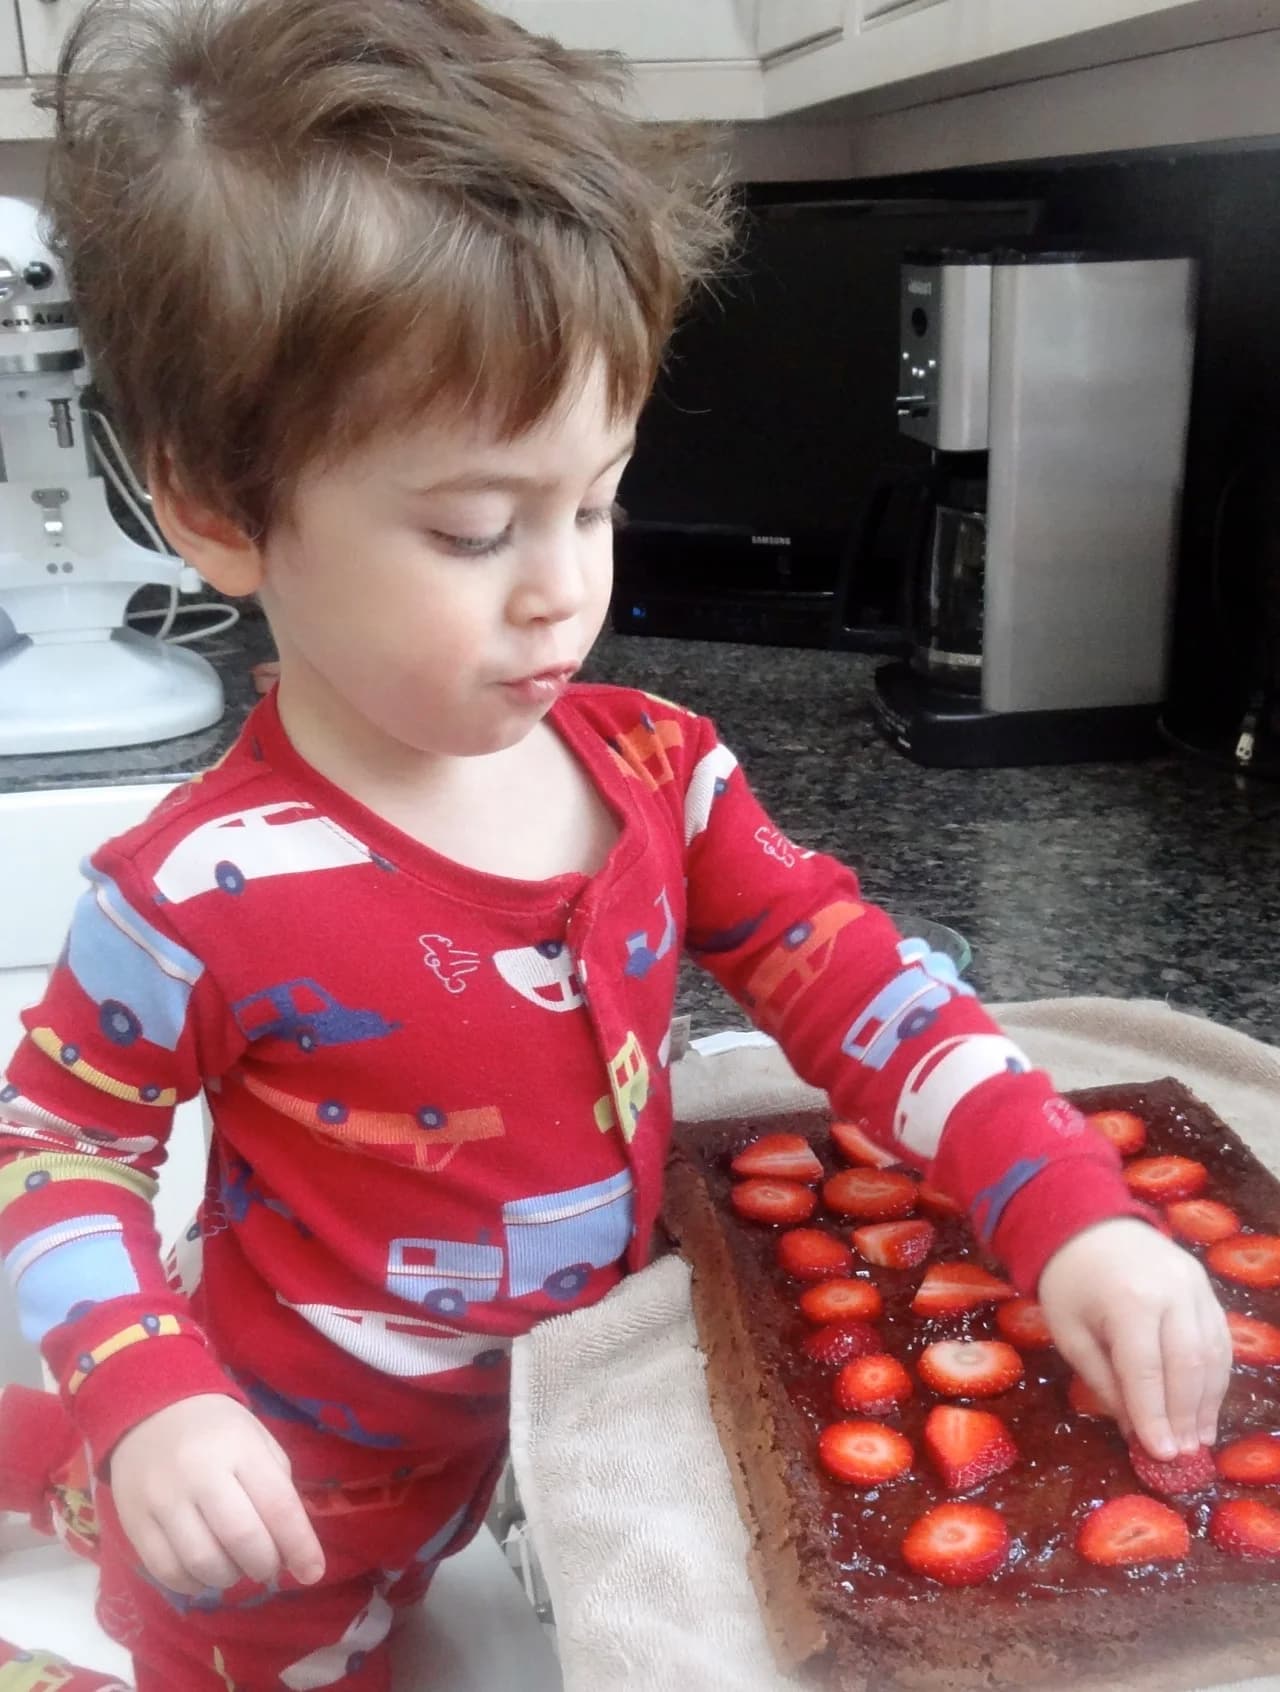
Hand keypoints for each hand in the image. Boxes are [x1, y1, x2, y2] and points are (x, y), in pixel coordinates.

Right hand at [109, 1394, 324, 1595]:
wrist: (149, 1411)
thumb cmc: (216, 1431)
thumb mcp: (256, 1442)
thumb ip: (277, 1488)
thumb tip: (292, 1549)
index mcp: (240, 1448)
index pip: (277, 1505)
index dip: (300, 1546)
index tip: (313, 1572)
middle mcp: (199, 1473)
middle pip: (241, 1538)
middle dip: (264, 1564)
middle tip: (268, 1566)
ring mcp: (162, 1499)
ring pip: (203, 1562)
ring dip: (230, 1577)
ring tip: (236, 1566)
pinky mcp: (134, 1522)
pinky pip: (167, 1571)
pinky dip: (193, 1584)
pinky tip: (204, 1573)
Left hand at [1038, 1218, 1231, 1460]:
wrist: (1088, 1224)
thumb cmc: (1070, 1282)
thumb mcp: (1069, 1333)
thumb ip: (1102, 1381)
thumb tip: (1135, 1432)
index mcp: (1128, 1299)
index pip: (1146, 1368)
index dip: (1154, 1415)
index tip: (1160, 1454)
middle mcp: (1171, 1290)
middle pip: (1187, 1364)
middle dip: (1185, 1415)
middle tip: (1182, 1455)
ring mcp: (1195, 1285)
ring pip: (1213, 1354)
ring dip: (1208, 1403)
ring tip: (1198, 1440)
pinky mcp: (1206, 1286)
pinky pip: (1220, 1338)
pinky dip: (1217, 1377)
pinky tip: (1207, 1406)